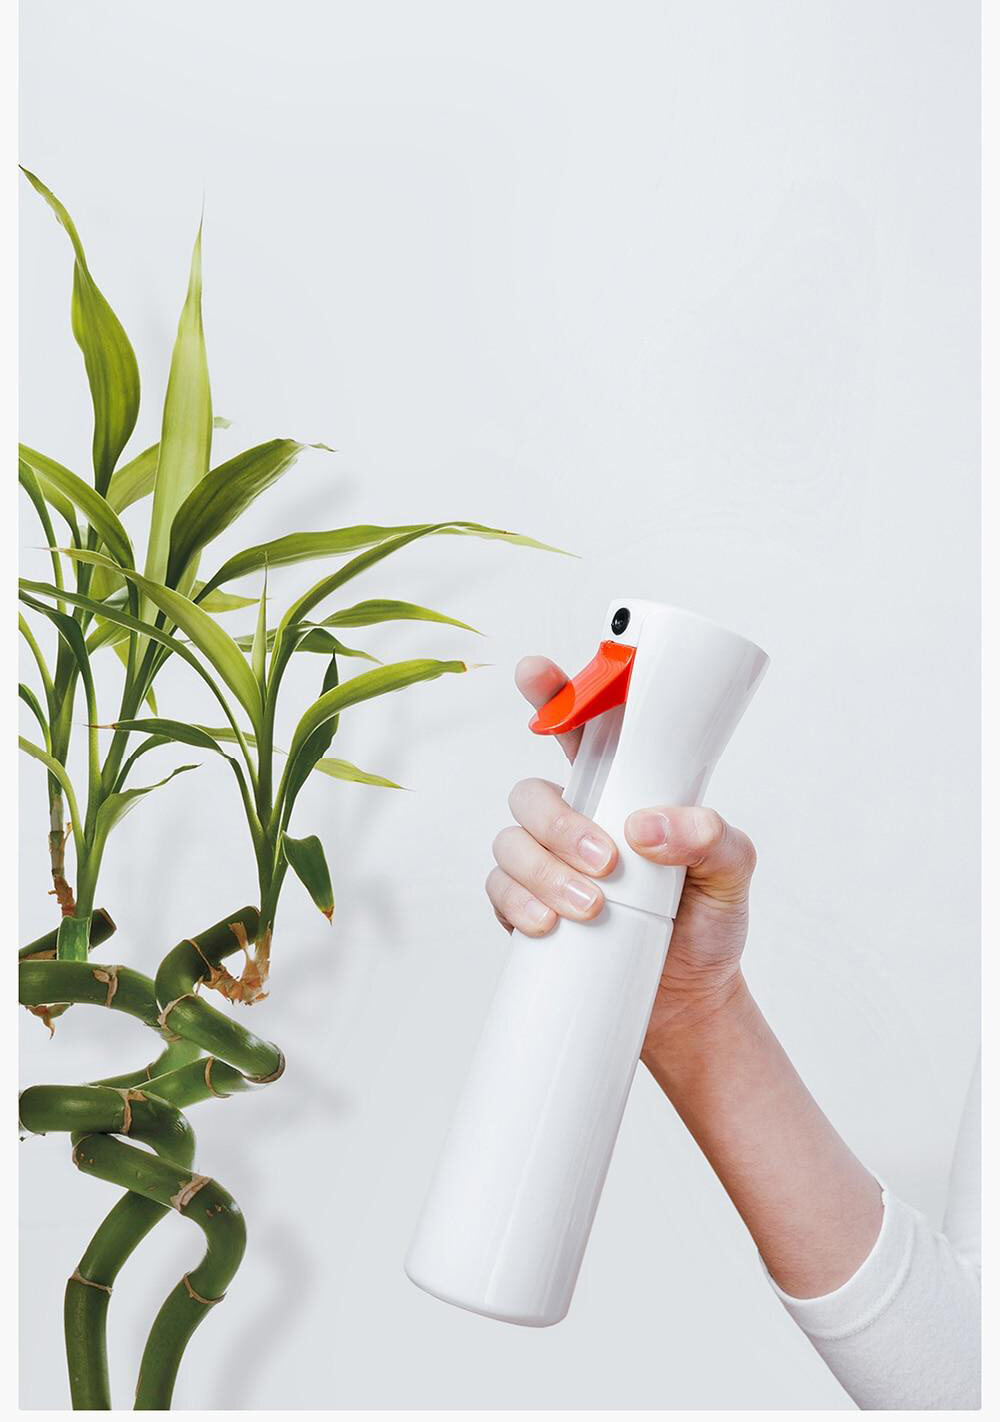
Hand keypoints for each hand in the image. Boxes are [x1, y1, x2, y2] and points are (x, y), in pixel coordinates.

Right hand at [485, 655, 757, 1046]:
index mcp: (622, 792)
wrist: (689, 1003)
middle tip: (607, 862)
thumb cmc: (707, 924)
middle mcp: (576, 821)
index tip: (535, 672)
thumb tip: (649, 828)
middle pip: (531, 792)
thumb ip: (710, 837)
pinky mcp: (526, 911)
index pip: (580, 731)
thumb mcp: (732, 872)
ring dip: (543, 871)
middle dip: (560, 822)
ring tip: (591, 906)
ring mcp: (545, 866)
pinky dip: (518, 904)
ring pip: (510, 842)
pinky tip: (548, 925)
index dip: (554, 695)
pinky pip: (498, 891)